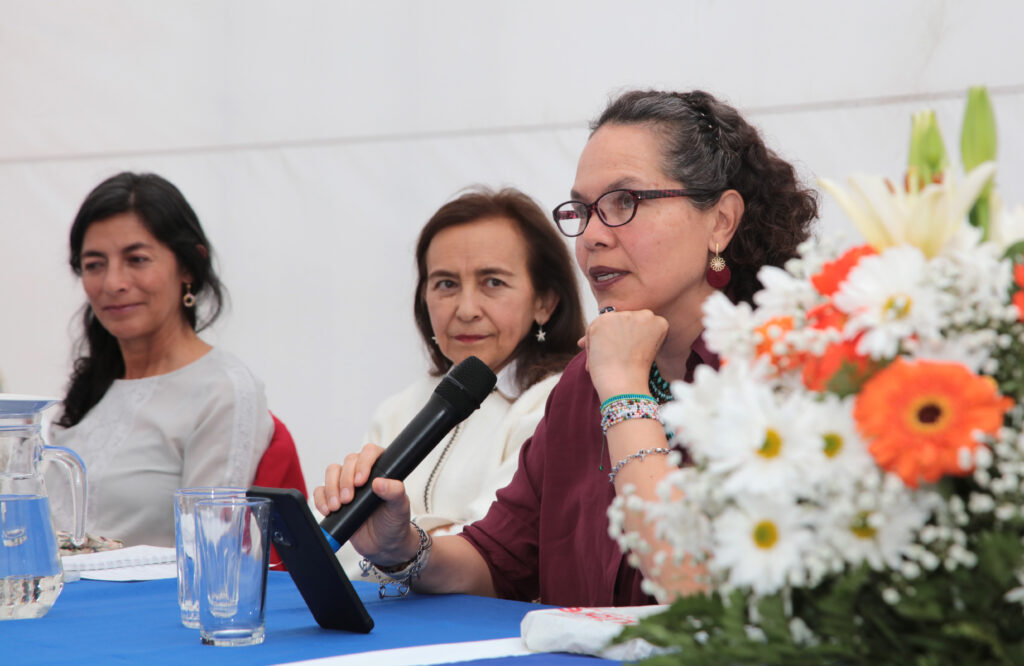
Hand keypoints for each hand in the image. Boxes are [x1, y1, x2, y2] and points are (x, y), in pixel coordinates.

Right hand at [312, 443, 418, 564]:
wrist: (383, 545)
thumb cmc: (394, 522)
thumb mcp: (400, 507)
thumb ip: (395, 492)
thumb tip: (379, 482)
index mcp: (381, 469)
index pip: (370, 452)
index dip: (363, 463)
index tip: (361, 481)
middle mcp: (362, 473)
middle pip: (348, 461)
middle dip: (345, 480)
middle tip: (349, 499)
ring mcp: (347, 484)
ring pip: (332, 472)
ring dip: (331, 489)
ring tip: (337, 506)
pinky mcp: (334, 498)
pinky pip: (320, 490)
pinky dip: (320, 499)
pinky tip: (328, 510)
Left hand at [580, 309, 667, 400]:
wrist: (625, 384)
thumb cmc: (632, 374)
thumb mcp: (638, 351)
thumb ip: (625, 335)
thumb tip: (581, 341)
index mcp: (659, 322)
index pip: (638, 325)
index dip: (629, 342)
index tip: (630, 356)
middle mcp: (645, 314)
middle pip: (623, 322)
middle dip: (615, 337)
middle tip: (617, 358)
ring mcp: (625, 315)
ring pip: (607, 324)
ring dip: (602, 340)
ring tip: (608, 360)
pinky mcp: (605, 319)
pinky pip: (592, 328)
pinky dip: (590, 344)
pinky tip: (597, 356)